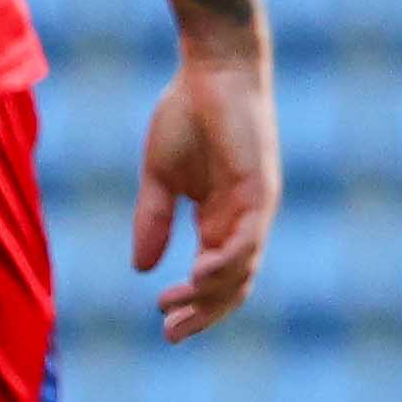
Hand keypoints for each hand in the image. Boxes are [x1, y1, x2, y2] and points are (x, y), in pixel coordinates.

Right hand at [132, 35, 276, 341]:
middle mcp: (244, 220)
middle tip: (171, 334)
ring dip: (208, 295)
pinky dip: (227, 262)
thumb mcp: (160, 177)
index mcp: (221, 219)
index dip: (193, 305)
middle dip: (203, 314)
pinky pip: (249, 238)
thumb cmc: (188, 113)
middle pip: (232, 284)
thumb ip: (154, 221)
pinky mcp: (260, 188)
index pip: (215, 277)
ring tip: (174, 307)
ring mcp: (256, 206)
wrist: (212, 68)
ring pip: (241, 269)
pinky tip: (199, 275)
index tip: (164, 323)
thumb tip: (141, 268)